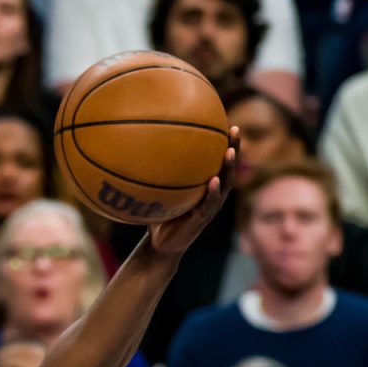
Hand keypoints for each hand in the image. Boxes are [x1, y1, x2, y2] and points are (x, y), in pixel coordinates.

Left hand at [145, 126, 238, 257]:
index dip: (223, 142)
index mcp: (205, 185)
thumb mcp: (155, 193)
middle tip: (235, 129)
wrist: (160, 246)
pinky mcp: (203, 219)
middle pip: (228, 167)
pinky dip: (213, 192)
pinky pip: (210, 204)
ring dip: (229, 167)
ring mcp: (210, 206)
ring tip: (230, 151)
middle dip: (233, 148)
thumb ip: (150, 175)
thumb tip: (132, 149)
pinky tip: (214, 180)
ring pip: (225, 183)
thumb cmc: (158, 217)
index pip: (217, 160)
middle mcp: (212, 193)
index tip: (225, 120)